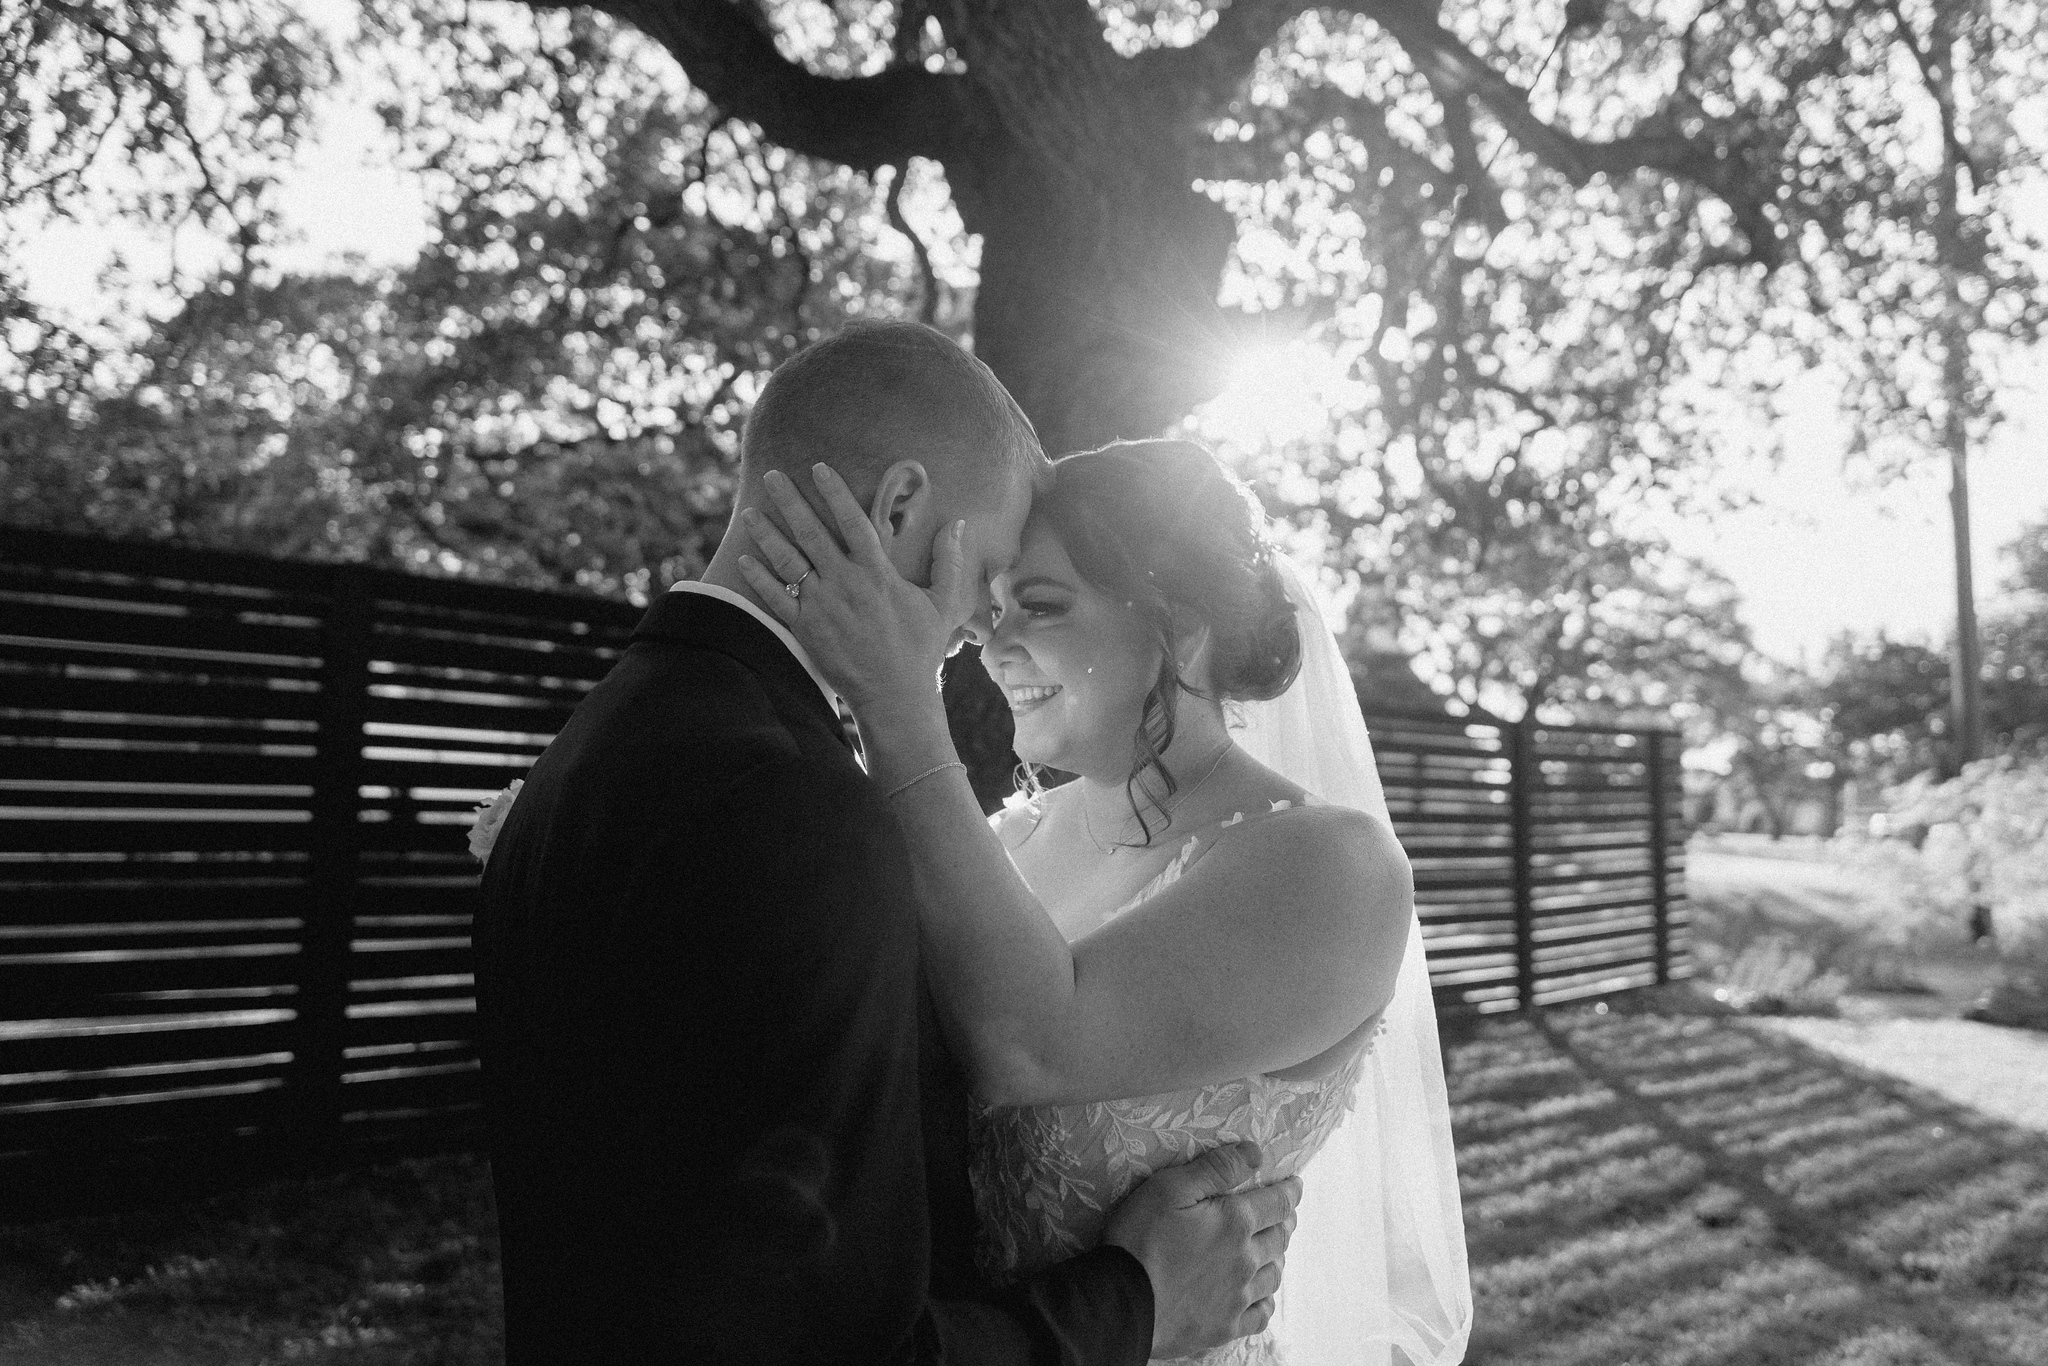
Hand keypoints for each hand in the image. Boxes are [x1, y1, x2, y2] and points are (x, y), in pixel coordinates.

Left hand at [735, 464, 960, 726]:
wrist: (895, 696)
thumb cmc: (921, 649)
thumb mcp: (944, 603)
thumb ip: (950, 561)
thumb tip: (959, 524)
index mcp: (877, 573)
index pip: (852, 521)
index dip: (835, 492)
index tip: (819, 467)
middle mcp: (845, 584)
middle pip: (811, 533)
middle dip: (790, 501)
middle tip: (773, 476)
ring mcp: (822, 607)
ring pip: (787, 561)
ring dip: (766, 534)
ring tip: (751, 512)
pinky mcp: (805, 630)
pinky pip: (776, 598)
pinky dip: (759, 578)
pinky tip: (745, 559)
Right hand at [1103, 1141, 1301, 1358]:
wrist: (1122, 1302)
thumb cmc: (1140, 1238)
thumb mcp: (1170, 1188)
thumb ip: (1216, 1168)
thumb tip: (1256, 1153)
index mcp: (1235, 1222)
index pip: (1278, 1203)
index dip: (1290, 1192)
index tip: (1295, 1185)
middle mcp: (1246, 1260)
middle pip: (1279, 1238)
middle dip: (1284, 1222)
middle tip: (1283, 1215)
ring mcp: (1238, 1297)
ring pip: (1274, 1275)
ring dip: (1276, 1258)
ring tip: (1272, 1250)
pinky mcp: (1226, 1326)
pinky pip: (1261, 1314)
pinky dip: (1266, 1301)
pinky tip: (1260, 1295)